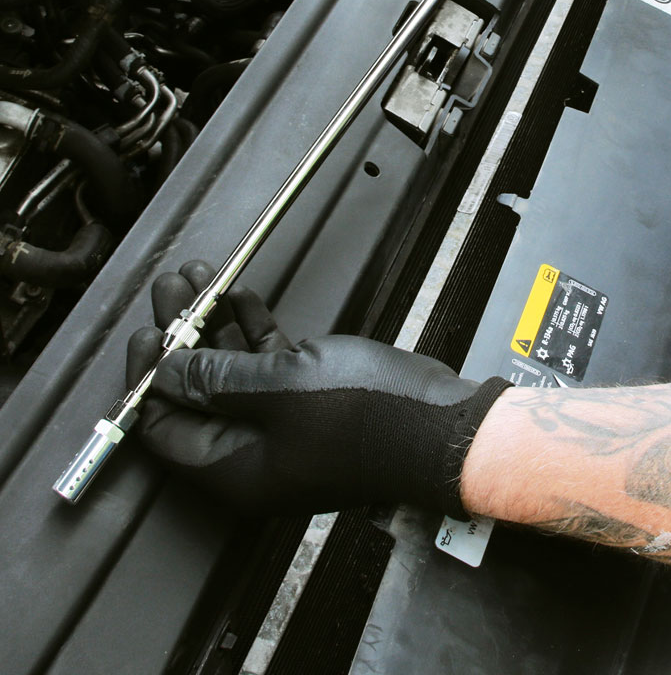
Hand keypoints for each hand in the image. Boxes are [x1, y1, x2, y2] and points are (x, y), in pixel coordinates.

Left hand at [127, 263, 508, 516]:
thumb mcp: (279, 386)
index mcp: (234, 469)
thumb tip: (165, 370)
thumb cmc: (372, 419)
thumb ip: (215, 377)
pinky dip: (251, 331)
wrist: (442, 424)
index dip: (150, 377)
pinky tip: (243, 299)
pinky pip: (264, 368)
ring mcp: (281, 428)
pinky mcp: (308, 404)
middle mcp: (252, 454)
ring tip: (202, 281)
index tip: (150, 332)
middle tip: (173, 290)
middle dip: (181, 335)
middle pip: (195, 392)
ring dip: (214, 324)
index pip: (163, 428)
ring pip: (229, 373)